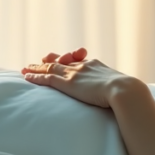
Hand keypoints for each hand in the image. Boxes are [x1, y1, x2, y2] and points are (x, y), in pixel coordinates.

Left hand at [21, 50, 139, 107]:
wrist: (124, 90)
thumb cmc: (128, 92)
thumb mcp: (120, 86)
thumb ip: (116, 88)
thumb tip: (124, 95)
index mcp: (95, 65)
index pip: (77, 61)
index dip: (67, 60)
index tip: (62, 60)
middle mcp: (83, 66)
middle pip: (62, 61)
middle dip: (49, 61)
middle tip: (40, 59)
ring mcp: (74, 74)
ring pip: (50, 68)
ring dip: (37, 68)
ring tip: (26, 68)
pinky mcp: (68, 84)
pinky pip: (47, 78)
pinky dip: (36, 77)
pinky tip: (26, 77)